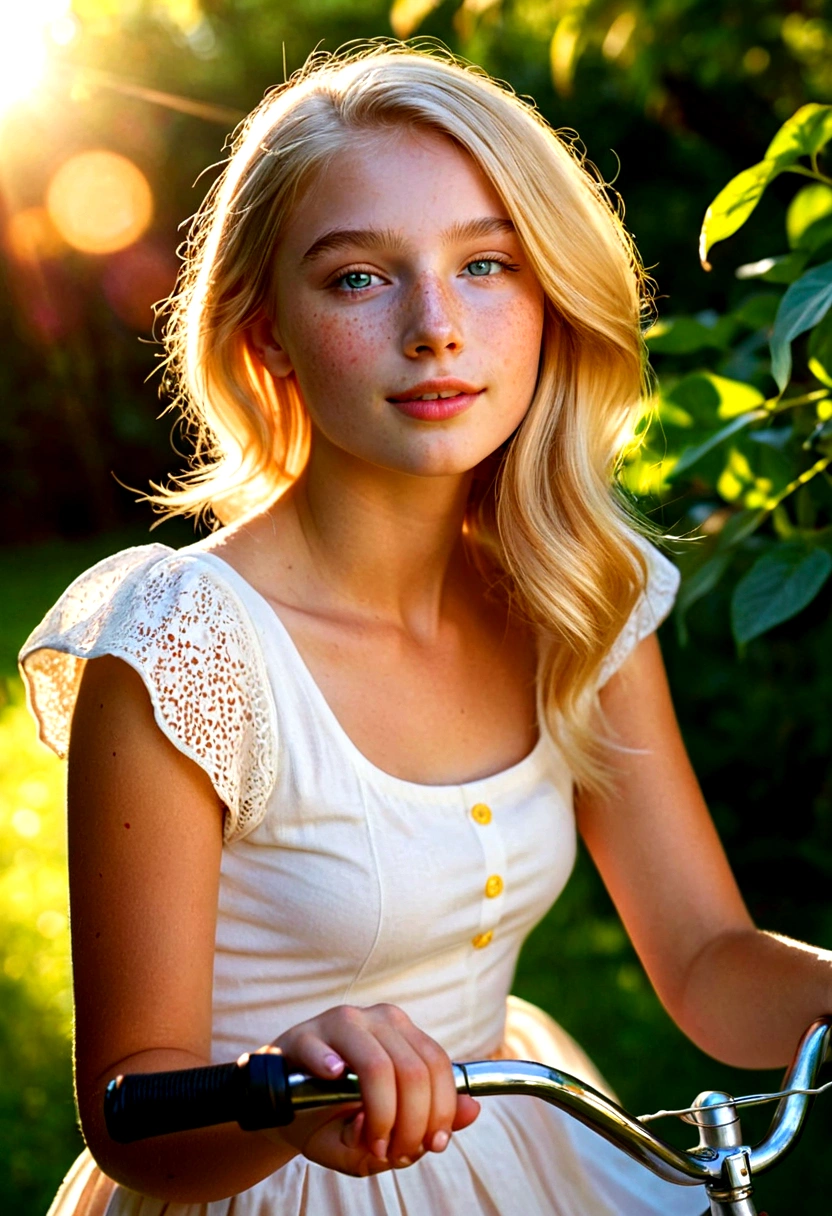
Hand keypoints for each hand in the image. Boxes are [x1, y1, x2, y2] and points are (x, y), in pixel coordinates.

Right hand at [260, 1003, 479, 1176]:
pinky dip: (330, 1069)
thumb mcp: (390, 1128)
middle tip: (394, 1153)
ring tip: (371, 1142)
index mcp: (404, 1034)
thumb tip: (474, 1110)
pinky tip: (333, 1081)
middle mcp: (377, 1020)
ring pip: (377, 1065)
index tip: (431, 1146)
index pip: (438, 1066)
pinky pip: (322, 1050)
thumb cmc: (339, 1119)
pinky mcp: (303, 1036)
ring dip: (380, 1115)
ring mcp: (339, 1024)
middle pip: (412, 1071)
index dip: (441, 1112)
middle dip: (410, 1124)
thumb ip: (432, 1121)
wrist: (286, 1111)